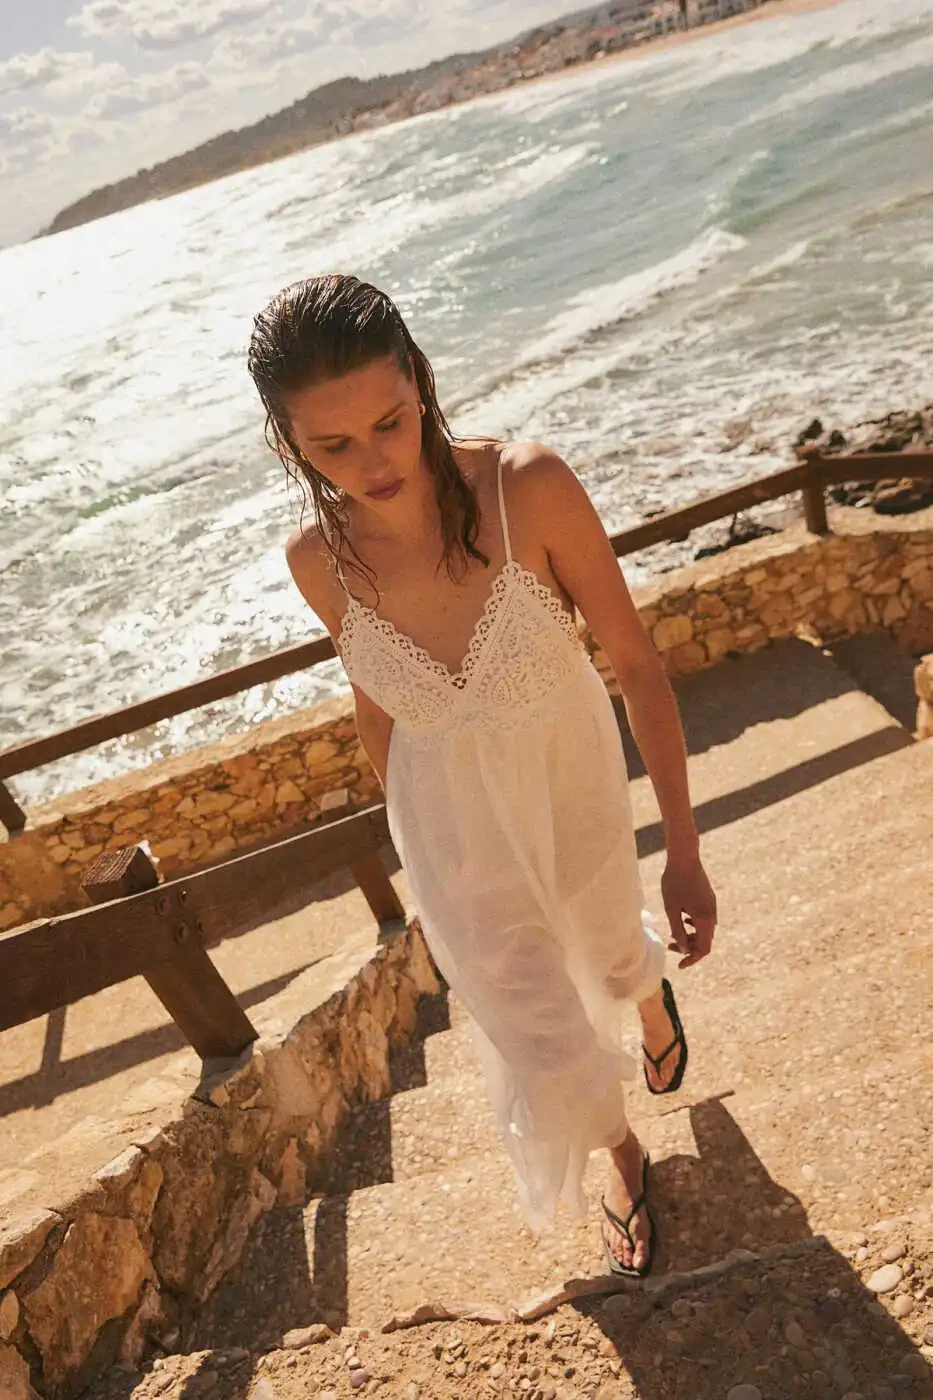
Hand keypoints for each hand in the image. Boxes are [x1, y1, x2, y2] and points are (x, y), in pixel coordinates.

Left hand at [661, 854, 716, 968]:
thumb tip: (683, 949)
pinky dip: (694, 925)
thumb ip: (677, 931)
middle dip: (689, 947)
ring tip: (674, 933)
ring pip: (704, 930)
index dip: (692, 959)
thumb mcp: (671, 909)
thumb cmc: (674, 882)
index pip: (704, 948)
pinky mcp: (709, 899)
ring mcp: (712, 906)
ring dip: (691, 936)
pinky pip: (704, 919)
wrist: (684, 857)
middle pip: (705, 940)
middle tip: (670, 945)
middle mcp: (712, 914)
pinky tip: (682, 919)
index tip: (680, 964)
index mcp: (704, 919)